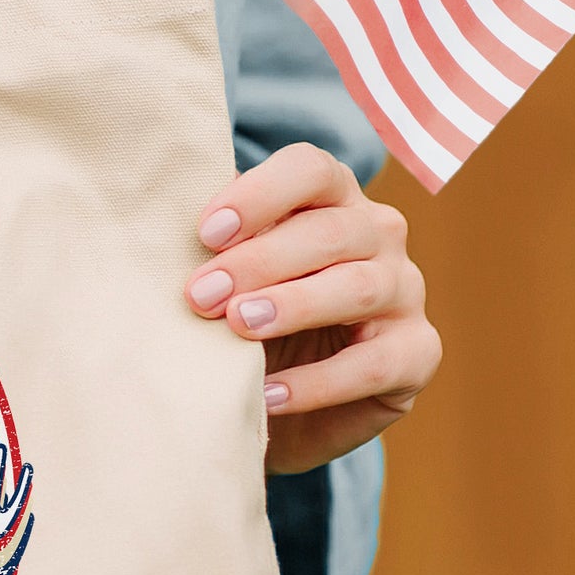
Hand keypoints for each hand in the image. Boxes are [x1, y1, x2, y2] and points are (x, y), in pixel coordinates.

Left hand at [185, 144, 441, 473]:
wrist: (277, 404)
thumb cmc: (244, 319)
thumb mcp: (227, 277)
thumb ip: (213, 246)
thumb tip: (157, 220)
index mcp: (332, 198)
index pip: (311, 170)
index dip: (259, 195)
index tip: (204, 233)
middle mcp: (378, 234)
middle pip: (330, 230)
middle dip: (260, 261)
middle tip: (201, 295)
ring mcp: (405, 291)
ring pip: (358, 286)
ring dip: (293, 306)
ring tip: (239, 327)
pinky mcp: (417, 353)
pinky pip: (375, 363)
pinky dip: (319, 381)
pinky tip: (269, 394)